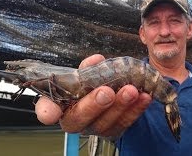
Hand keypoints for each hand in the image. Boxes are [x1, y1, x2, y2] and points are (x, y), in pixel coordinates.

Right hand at [35, 54, 152, 137]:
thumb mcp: (88, 72)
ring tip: (131, 91)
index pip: (47, 110)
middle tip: (107, 92)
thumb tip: (97, 60)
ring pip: (106, 123)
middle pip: (79, 119)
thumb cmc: (93, 83)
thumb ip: (89, 68)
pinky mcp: (114, 131)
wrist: (112, 94)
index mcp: (62, 104)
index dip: (47, 112)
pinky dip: (136, 109)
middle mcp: (76, 119)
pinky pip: (126, 123)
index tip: (51, 113)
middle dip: (94, 105)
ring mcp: (96, 127)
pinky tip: (144, 96)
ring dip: (120, 106)